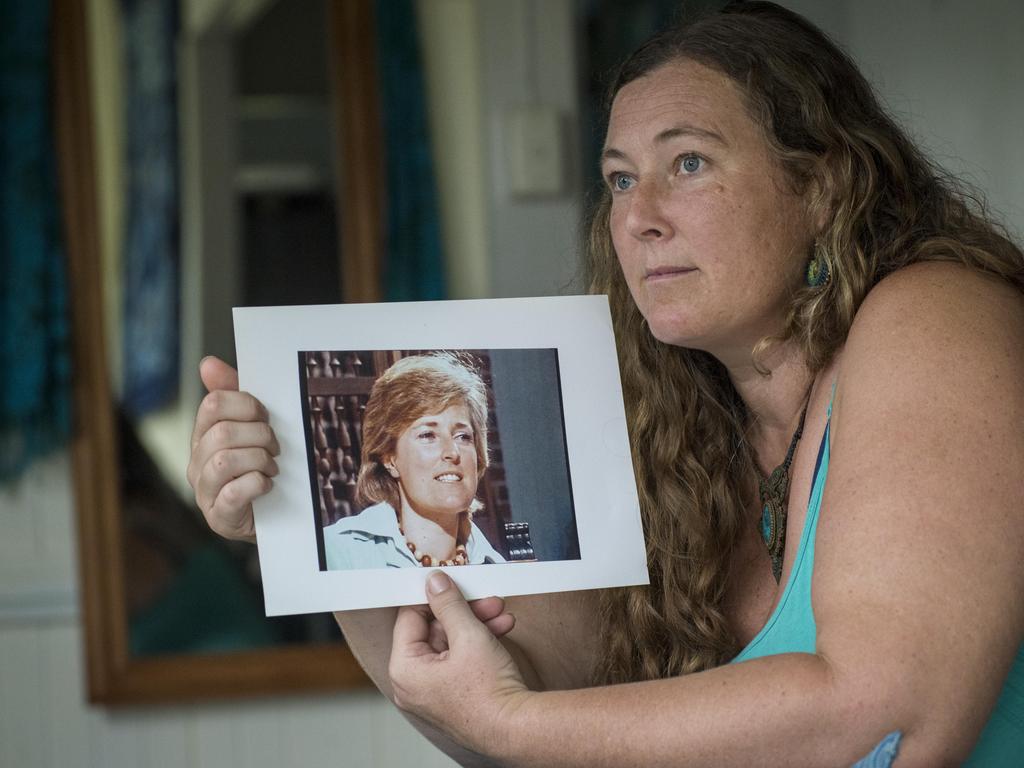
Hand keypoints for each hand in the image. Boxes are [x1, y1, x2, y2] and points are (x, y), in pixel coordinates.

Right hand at [186, 356, 279, 541]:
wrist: (274, 517)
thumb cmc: (260, 466)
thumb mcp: (253, 427)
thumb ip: (234, 394)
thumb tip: (208, 363)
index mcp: (203, 436)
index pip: (214, 405)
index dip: (248, 406)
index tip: (267, 417)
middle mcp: (197, 463)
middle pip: (222, 432)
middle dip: (259, 436)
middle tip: (276, 447)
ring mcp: (204, 492)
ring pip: (224, 461)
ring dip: (258, 460)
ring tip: (272, 468)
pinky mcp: (219, 517)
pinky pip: (232, 493)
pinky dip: (256, 484)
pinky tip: (267, 484)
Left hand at [389, 572, 532, 756]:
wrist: (517, 728)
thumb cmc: (488, 693)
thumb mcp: (468, 634)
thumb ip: (449, 604)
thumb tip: (435, 583)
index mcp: (405, 669)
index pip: (409, 618)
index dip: (432, 597)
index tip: (449, 582)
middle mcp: (414, 683)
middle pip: (434, 629)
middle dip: (464, 611)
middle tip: (484, 599)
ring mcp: (434, 690)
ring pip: (451, 642)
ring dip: (477, 623)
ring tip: (500, 614)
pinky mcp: (454, 694)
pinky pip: (460, 658)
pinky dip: (479, 643)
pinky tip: (500, 629)